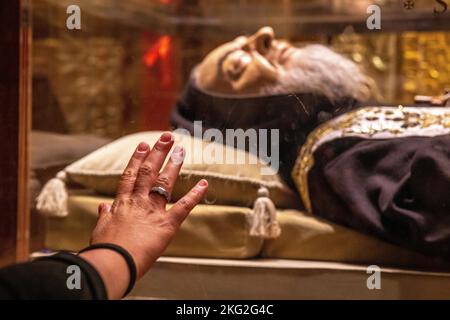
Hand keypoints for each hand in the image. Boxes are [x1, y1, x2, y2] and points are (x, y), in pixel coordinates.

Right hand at [79, 132, 207, 298]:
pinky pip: (183, 207)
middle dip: (158, 152)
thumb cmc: (105, 249)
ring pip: (164, 182)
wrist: (114, 262)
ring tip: (180, 149)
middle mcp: (138, 201)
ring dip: (173, 164)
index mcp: (122, 202)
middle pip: (148, 172)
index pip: (130, 175)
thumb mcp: (100, 229)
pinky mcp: (167, 224)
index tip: (143, 145)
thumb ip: (104, 215)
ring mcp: (153, 211)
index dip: (137, 158)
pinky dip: (195, 195)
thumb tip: (102, 206)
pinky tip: (204, 183)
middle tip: (167, 137)